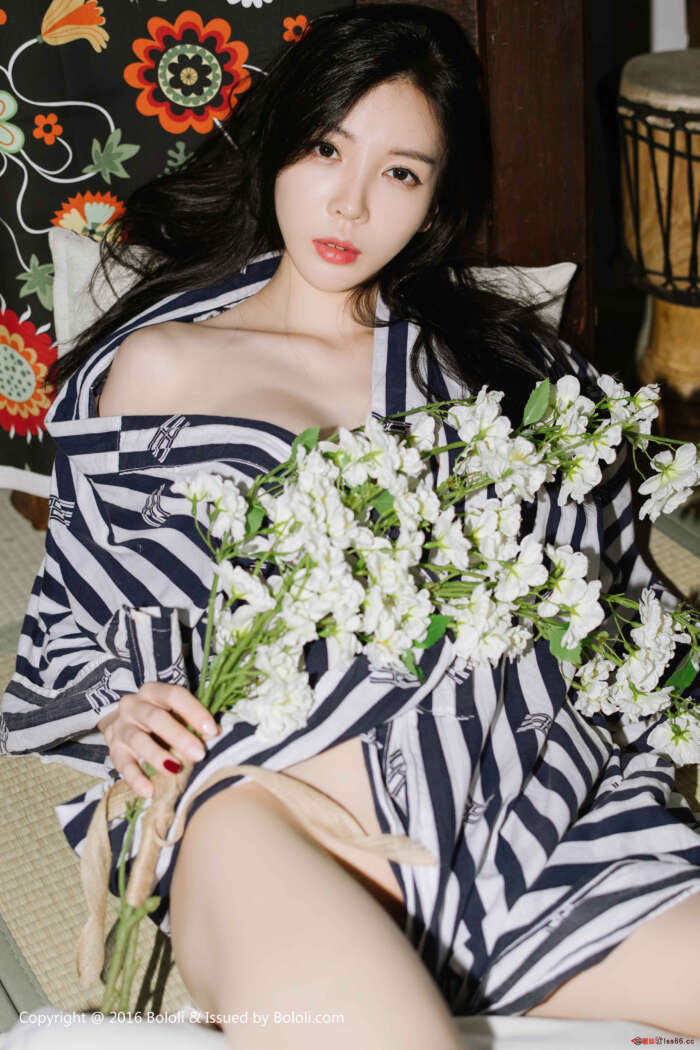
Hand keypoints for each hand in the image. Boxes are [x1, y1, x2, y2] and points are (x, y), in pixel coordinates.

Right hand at [97, 683, 219, 797]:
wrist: (124, 723)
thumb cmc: (160, 716)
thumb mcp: (173, 711)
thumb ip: (190, 720)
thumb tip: (210, 735)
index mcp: (153, 691)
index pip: (174, 695)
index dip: (194, 711)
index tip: (212, 731)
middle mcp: (134, 705)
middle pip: (155, 718)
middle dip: (179, 737)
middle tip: (199, 754)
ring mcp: (121, 727)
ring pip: (138, 740)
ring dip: (158, 756)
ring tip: (176, 770)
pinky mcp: (114, 749)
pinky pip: (123, 765)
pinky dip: (136, 779)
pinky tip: (149, 790)